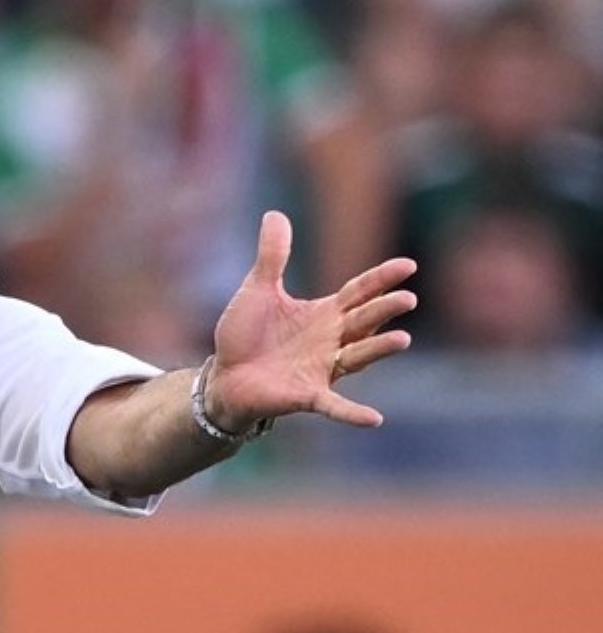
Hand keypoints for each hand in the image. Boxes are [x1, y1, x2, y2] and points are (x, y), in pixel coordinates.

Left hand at [207, 211, 416, 429]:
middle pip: (364, 321)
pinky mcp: (307, 395)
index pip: (359, 291)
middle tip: (408, 298)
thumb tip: (274, 213)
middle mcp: (331, 340)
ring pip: (357, 356)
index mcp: (324, 313)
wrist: (223, 376)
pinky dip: (352, 413)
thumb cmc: (245, 334)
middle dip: (384, 310)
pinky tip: (375, 419)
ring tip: (403, 340)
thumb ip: (272, 256)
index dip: (382, 279)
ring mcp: (322, 369)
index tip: (409, 266)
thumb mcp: (258, 290)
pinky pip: (334, 405)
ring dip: (378, 349)